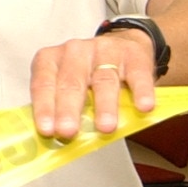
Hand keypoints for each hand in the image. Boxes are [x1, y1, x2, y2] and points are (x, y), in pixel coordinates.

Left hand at [30, 29, 158, 138]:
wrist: (123, 46)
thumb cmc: (88, 72)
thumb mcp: (67, 83)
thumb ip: (60, 107)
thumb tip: (55, 140)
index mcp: (52, 60)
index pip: (43, 84)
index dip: (44, 107)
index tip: (47, 130)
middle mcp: (75, 52)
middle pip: (71, 82)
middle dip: (68, 109)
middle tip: (68, 131)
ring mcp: (105, 52)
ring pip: (103, 80)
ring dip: (104, 106)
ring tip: (105, 128)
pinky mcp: (134, 56)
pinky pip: (137, 75)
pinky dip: (141, 92)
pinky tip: (143, 107)